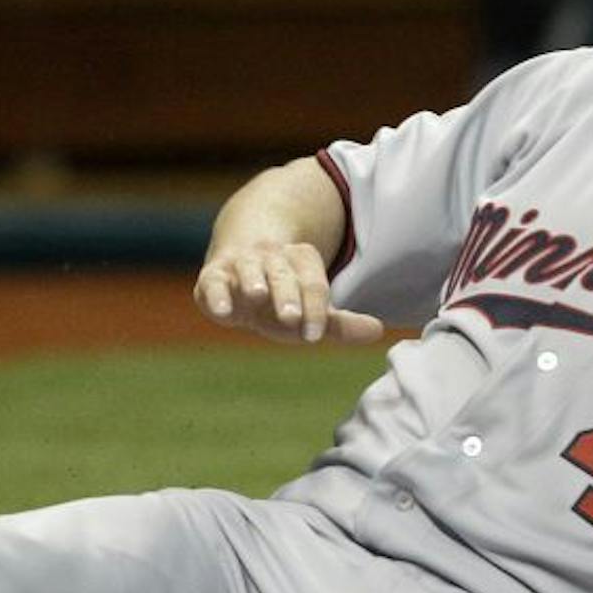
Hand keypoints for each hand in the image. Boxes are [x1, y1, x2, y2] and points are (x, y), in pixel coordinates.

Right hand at [195, 242, 384, 344]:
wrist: (240, 269)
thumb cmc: (281, 298)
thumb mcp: (310, 310)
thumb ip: (341, 323)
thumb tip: (379, 331)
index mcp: (301, 262)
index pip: (313, 284)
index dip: (315, 308)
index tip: (315, 334)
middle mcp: (272, 258)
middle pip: (283, 273)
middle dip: (287, 295)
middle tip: (292, 318)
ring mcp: (242, 264)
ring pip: (249, 268)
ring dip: (253, 280)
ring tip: (258, 295)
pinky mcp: (213, 276)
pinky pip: (213, 282)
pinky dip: (216, 295)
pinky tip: (223, 312)